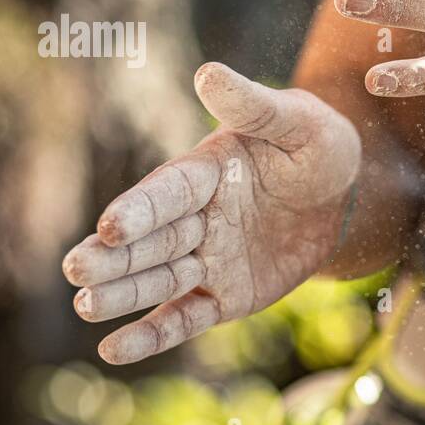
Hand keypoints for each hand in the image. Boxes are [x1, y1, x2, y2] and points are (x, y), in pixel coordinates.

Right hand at [62, 63, 360, 364]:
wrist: (346, 197)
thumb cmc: (319, 147)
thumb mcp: (298, 122)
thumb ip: (254, 106)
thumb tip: (209, 73)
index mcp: (205, 172)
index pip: (168, 192)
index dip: (142, 209)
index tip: (111, 225)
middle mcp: (196, 217)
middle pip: (151, 240)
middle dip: (114, 257)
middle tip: (77, 271)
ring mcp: (207, 259)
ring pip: (160, 280)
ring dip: (123, 295)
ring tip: (86, 307)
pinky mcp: (223, 296)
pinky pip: (184, 318)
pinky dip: (152, 336)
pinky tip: (114, 350)